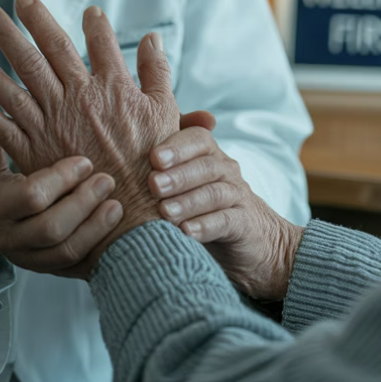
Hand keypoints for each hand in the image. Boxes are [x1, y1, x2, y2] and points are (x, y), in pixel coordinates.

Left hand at [0, 0, 180, 259]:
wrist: (131, 215)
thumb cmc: (155, 164)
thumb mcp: (166, 112)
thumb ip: (158, 71)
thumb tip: (153, 37)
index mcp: (111, 87)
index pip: (99, 42)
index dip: (94, 23)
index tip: (87, 9)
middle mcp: (78, 98)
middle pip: (46, 51)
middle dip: (22, 24)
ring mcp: (53, 123)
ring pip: (17, 83)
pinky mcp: (35, 152)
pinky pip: (5, 125)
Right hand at [0, 116, 122, 278]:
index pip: (31, 196)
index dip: (61, 178)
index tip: (84, 161)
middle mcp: (10, 239)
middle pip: (51, 229)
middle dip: (83, 203)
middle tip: (107, 180)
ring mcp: (30, 259)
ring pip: (66, 251)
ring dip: (95, 227)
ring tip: (116, 204)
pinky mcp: (48, 270)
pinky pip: (75, 264)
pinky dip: (97, 246)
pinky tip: (112, 224)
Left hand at [150, 123, 303, 300]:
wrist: (254, 243)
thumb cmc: (203, 207)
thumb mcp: (182, 183)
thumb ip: (159, 162)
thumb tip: (126, 142)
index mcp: (209, 154)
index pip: (197, 138)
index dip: (176, 146)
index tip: (152, 158)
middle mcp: (225, 170)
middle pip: (205, 164)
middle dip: (177, 173)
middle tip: (153, 184)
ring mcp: (237, 196)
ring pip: (214, 192)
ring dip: (188, 201)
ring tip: (164, 212)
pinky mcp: (245, 225)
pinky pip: (226, 221)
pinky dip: (206, 225)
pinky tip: (187, 232)